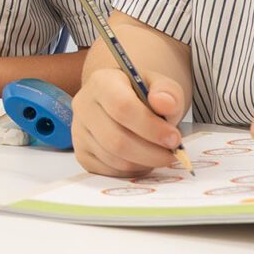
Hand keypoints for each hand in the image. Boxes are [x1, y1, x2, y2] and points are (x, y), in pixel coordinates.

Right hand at [72, 64, 187, 177]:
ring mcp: (79, 132)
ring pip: (114, 159)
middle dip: (151, 152)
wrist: (123, 101)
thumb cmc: (142, 93)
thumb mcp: (160, 85)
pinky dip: (132, 171)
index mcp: (101, 82)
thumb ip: (167, 92)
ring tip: (160, 155)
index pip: (122, 107)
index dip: (151, 127)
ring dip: (144, 163)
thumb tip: (164, 104)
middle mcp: (84, 106)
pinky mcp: (82, 154)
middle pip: (116, 139)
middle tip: (172, 153)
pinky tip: (144, 160)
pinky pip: (109, 171)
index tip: (174, 138)